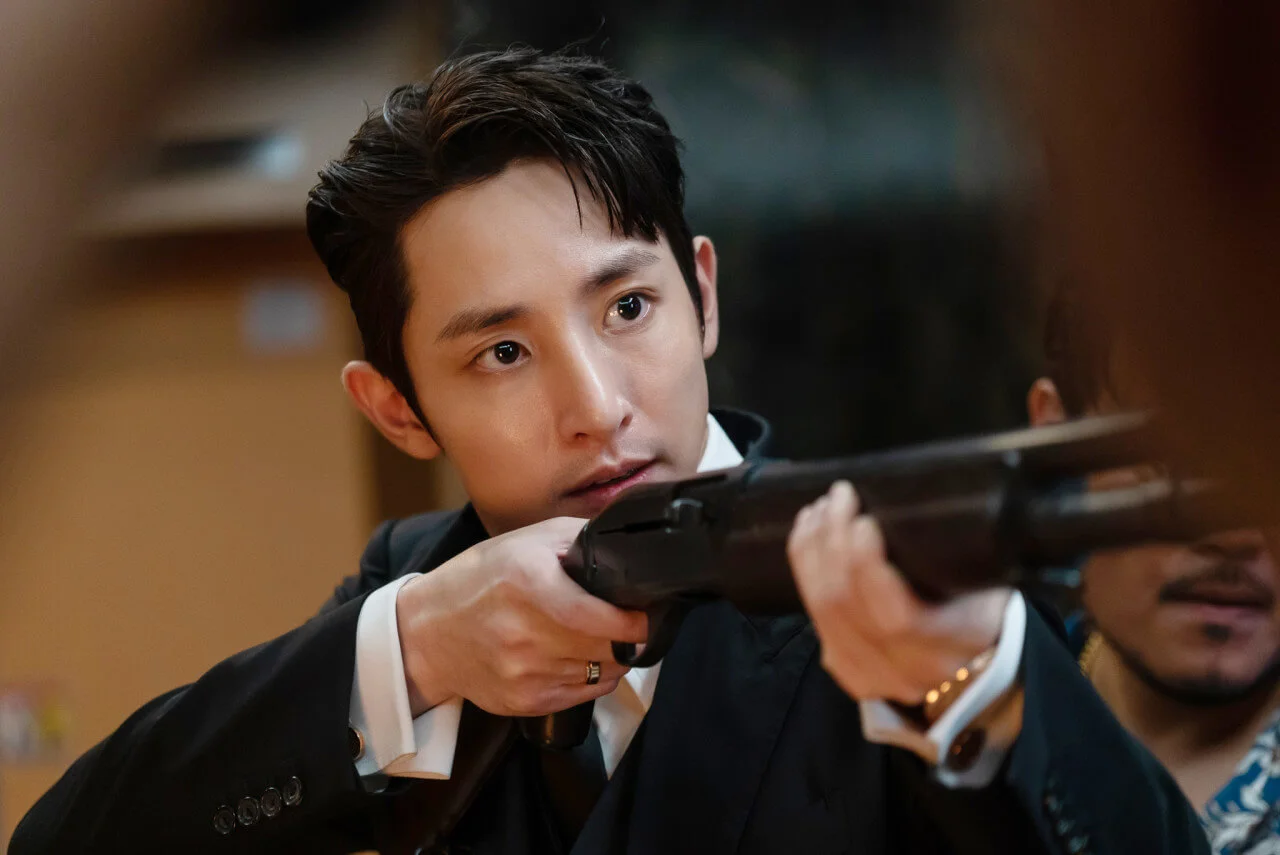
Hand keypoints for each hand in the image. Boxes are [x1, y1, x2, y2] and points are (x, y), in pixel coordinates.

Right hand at [396, 517, 648, 716]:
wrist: (428, 630)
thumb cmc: (482, 579)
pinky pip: (581, 696)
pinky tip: (578, 658)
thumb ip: (579, 538)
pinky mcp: (522, 701)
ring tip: (599, 639)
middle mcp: (524, 633)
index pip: (596, 617)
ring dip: (611, 659)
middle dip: (627, 639)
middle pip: (605, 649)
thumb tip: (628, 549)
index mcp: (528, 584)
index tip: (645, 617)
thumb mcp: (527, 540)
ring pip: (599, 675)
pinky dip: (591, 678)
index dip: (631, 623)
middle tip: (630, 625)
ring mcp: (522, 672)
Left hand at [787, 481, 1009, 704]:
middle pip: (845, 605)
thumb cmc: (985, 614)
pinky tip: (807, 537)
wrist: (974, 672)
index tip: (863, 520)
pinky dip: (804, 571)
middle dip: (832, 542)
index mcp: (954, 647)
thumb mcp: (993, 588)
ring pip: (821, 610)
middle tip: (837, 499)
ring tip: (819, 510)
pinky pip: (813, 619)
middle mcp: (908, 671)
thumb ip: (966, 557)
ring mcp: (870, 675)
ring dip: (811, 551)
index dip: (867, 566)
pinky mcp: (845, 669)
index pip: (897, 618)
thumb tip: (940, 502)